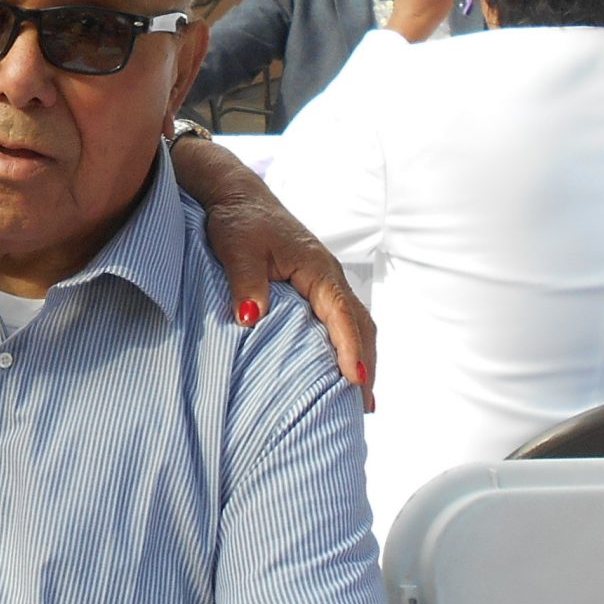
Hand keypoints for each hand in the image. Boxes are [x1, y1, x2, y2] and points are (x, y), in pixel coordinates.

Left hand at [174, 139, 375, 405]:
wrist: (239, 197)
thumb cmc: (239, 221)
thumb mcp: (237, 249)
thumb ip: (246, 283)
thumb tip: (251, 319)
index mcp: (317, 269)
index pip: (342, 314)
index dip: (351, 349)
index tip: (356, 381)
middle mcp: (329, 276)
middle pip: (359, 324)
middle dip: (365, 363)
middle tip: (365, 406)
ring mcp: (326, 280)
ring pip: (355, 322)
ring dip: (362, 356)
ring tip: (362, 399)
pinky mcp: (316, 285)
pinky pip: (342, 318)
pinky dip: (350, 344)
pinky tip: (342, 368)